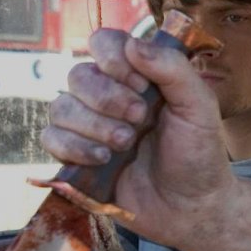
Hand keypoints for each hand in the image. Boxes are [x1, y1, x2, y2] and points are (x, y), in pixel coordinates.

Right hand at [41, 28, 238, 248]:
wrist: (192, 206)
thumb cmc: (199, 154)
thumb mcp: (199, 106)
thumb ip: (173, 69)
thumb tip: (133, 46)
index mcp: (138, 76)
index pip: (104, 43)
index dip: (113, 59)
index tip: (141, 85)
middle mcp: (109, 96)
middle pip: (79, 75)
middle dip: (108, 98)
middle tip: (141, 120)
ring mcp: (90, 126)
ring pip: (61, 106)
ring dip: (94, 126)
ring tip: (126, 144)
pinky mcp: (75, 157)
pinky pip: (50, 138)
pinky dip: (74, 147)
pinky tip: (103, 160)